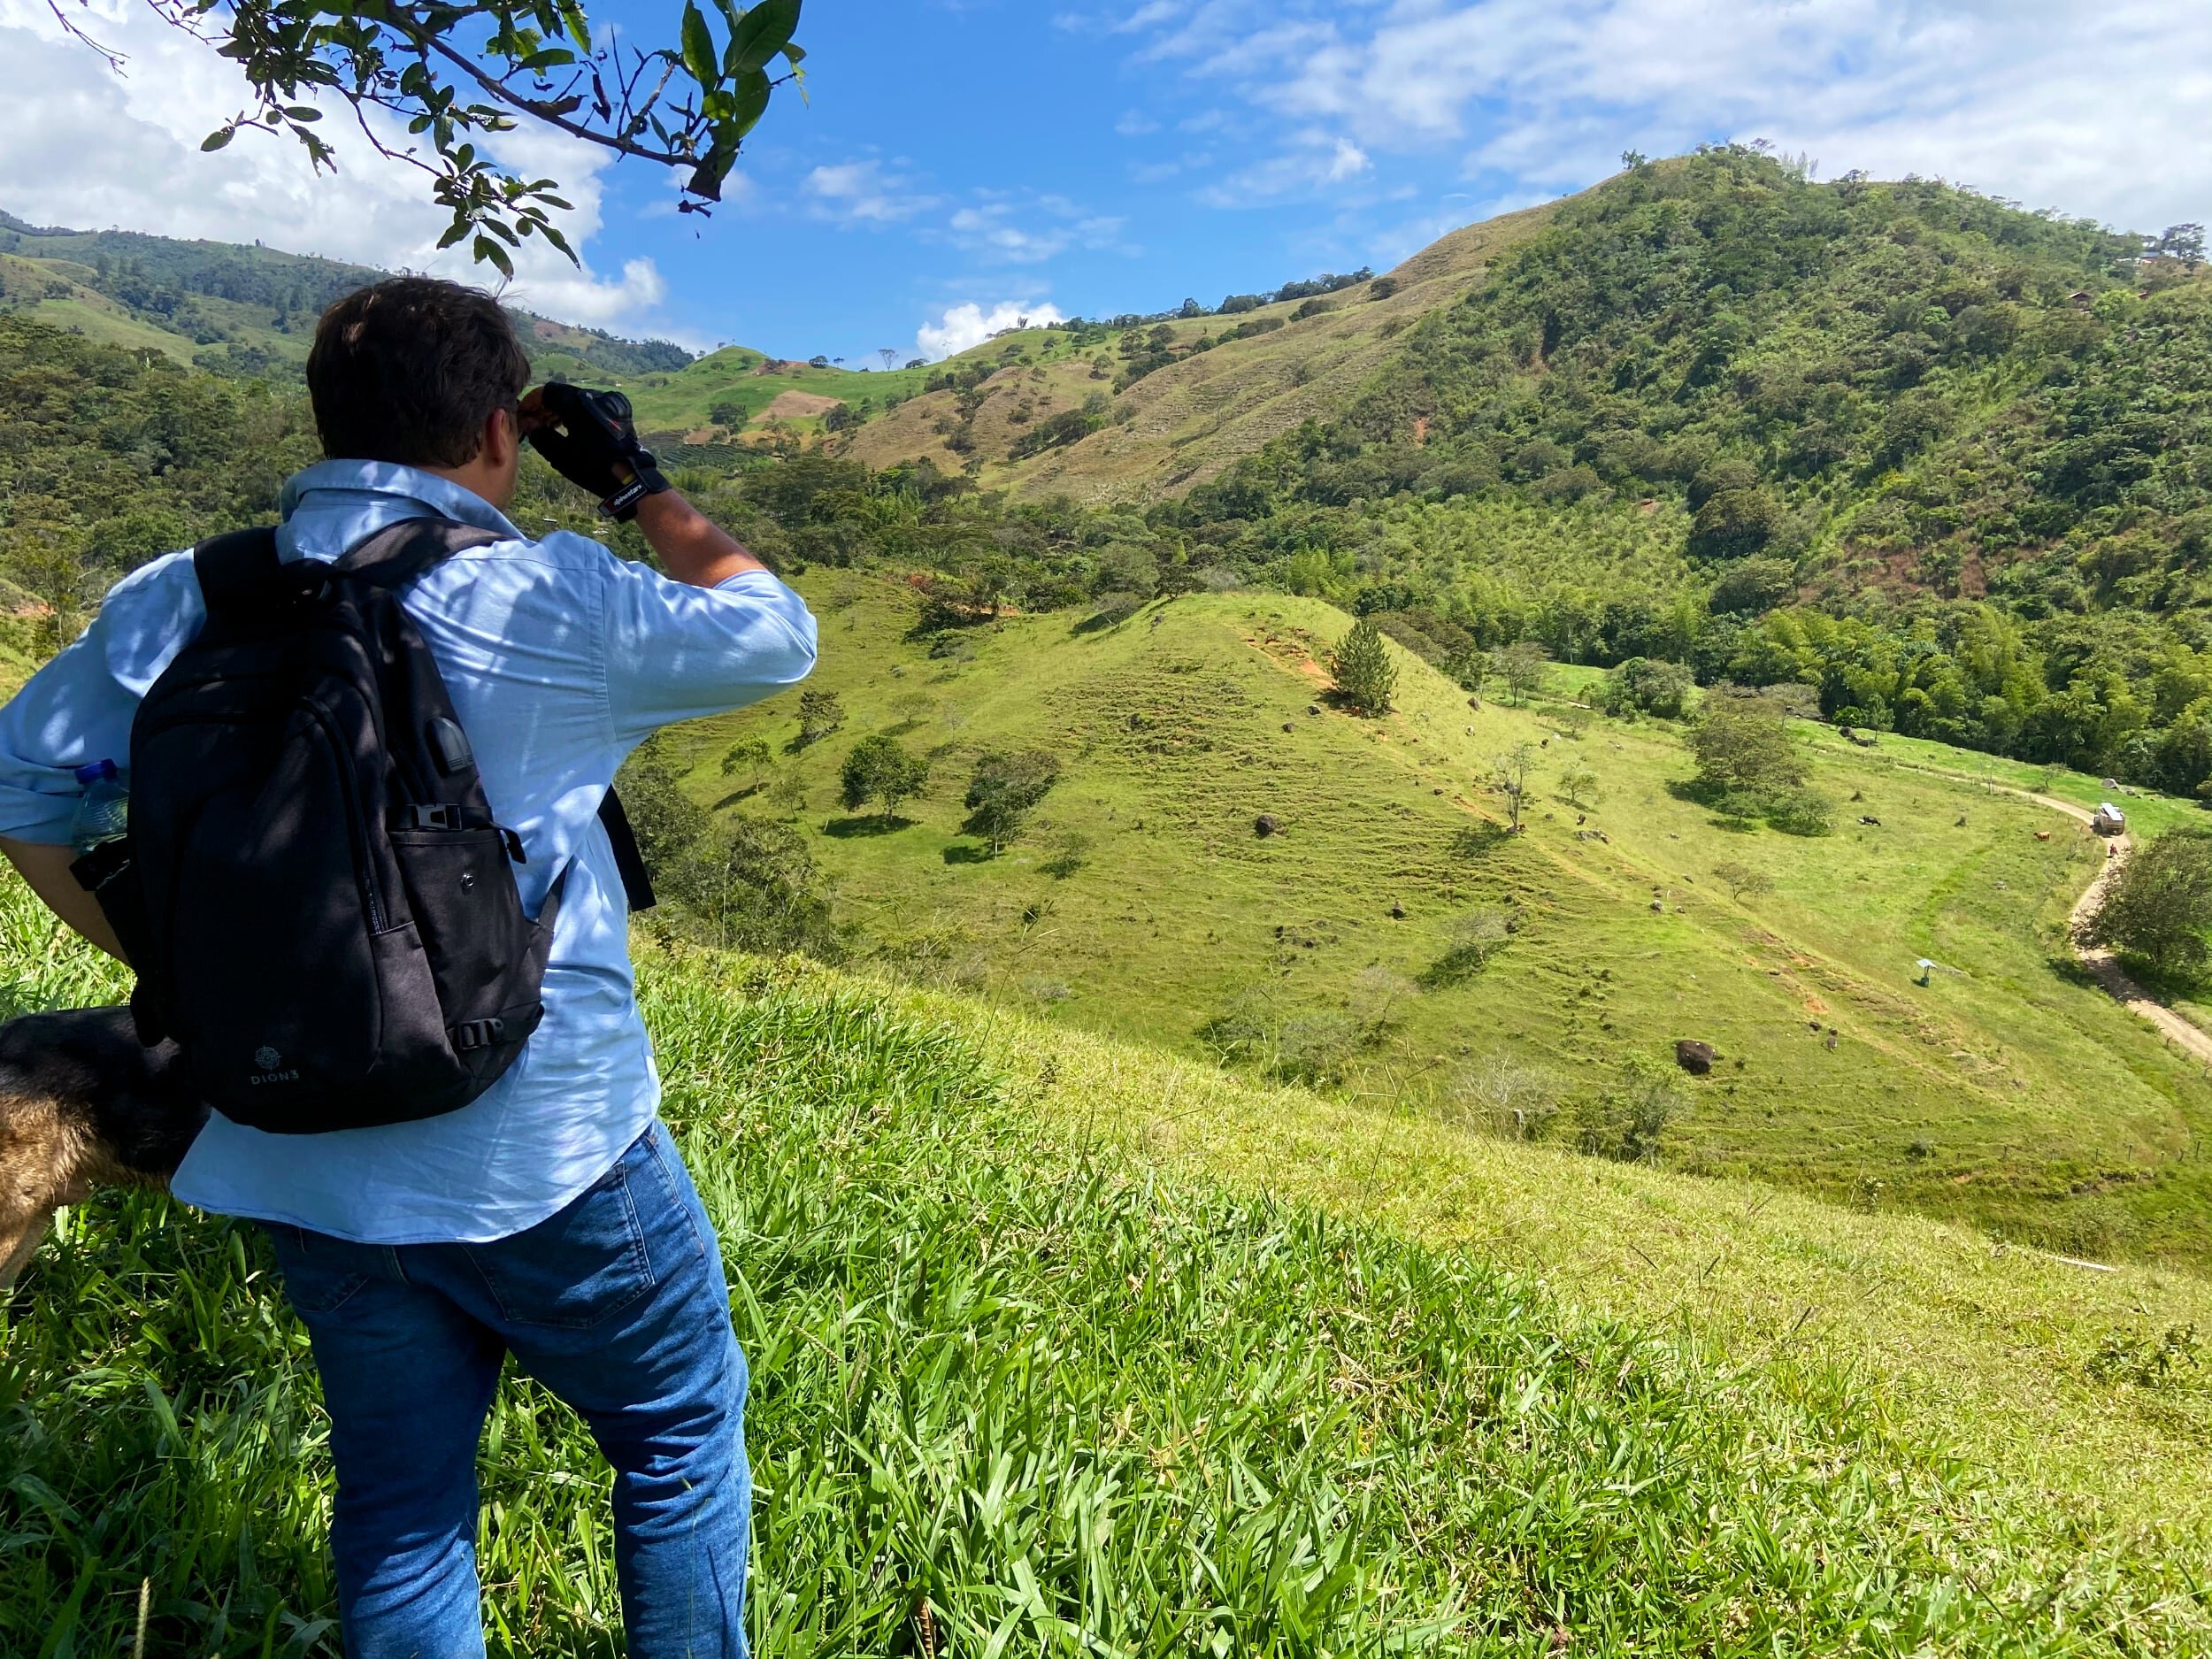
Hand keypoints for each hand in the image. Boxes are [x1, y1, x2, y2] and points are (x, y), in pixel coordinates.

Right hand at [521, 384, 668, 515]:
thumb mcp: (560, 454)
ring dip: (560, 410)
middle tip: (534, 423)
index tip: (524, 414)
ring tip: (548, 427)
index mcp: (577, 403)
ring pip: (576, 400)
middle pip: (562, 394)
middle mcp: (593, 397)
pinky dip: (576, 414)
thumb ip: (541, 435)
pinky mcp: (617, 413)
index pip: (548, 391)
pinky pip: (590, 407)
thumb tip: (530, 425)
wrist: (630, 478)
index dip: (532, 401)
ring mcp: (608, 403)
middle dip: (545, 407)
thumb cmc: (593, 466)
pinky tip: (568, 428)